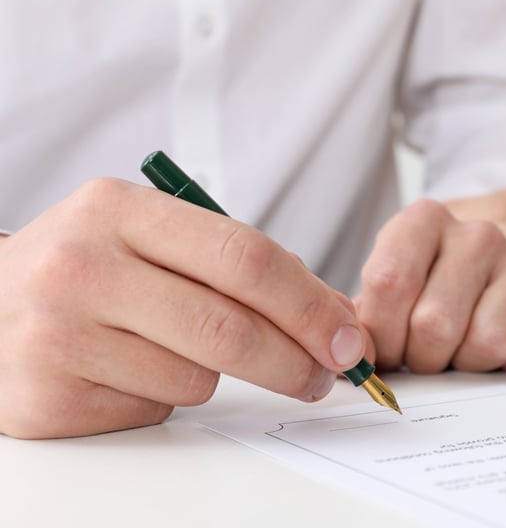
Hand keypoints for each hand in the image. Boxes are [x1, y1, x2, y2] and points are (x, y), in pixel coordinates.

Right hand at [0, 179, 365, 438]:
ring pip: (197, 377)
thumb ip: (235, 265)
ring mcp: (57, 334)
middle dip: (295, 360)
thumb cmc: (93, 271)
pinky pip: (155, 409)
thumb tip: (328, 318)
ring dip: (214, 375)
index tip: (347, 337)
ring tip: (171, 348)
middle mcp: (81, 266)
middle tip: (325, 375)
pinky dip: (165, 397)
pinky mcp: (45, 398)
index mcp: (118, 208)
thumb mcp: (151, 238)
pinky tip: (129, 372)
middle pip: (229, 327)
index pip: (244, 256)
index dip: (309, 303)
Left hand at [354, 199, 505, 373]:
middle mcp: (479, 232)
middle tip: (426, 355)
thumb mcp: (390, 291)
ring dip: (469, 365)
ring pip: (489, 343)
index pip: (389, 283)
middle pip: (436, 324)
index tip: (385, 349)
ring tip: (462, 350)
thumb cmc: (430, 291)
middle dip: (423, 358)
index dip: (381, 334)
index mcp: (424, 220)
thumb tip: (346, 363)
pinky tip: (505, 349)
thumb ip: (363, 320)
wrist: (493, 276)